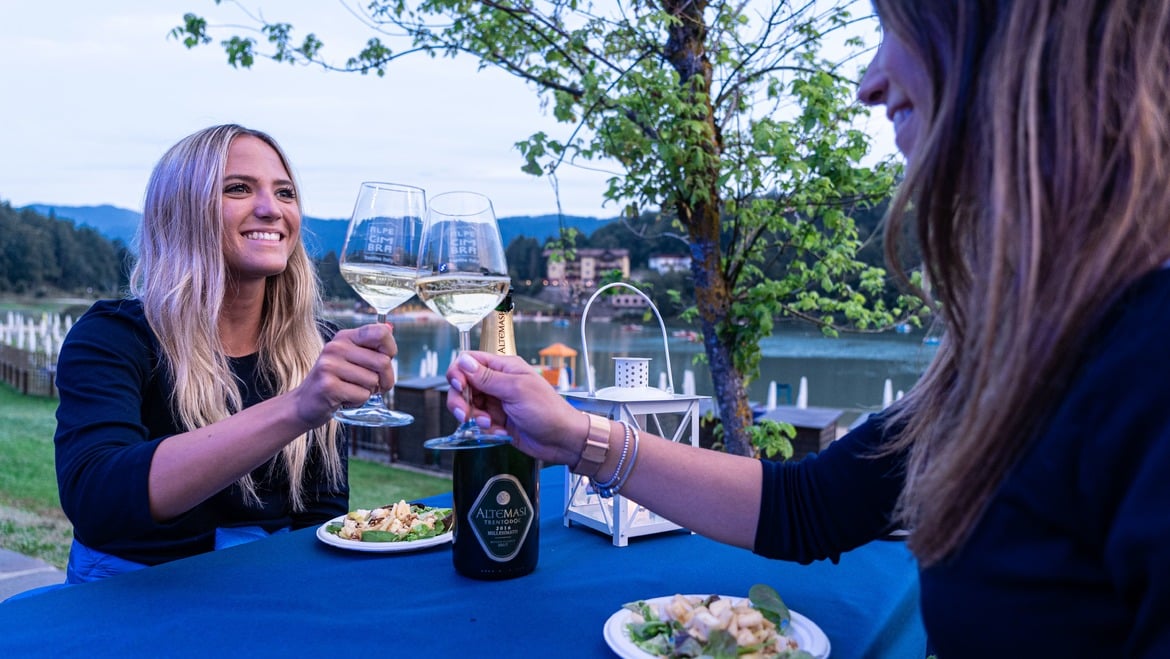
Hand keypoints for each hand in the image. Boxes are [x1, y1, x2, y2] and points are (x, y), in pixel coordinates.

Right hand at [293, 323, 397, 426]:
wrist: (305, 403)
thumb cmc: (334, 381)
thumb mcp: (351, 359)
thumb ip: (370, 346)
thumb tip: (390, 328)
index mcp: (345, 337)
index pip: (381, 333)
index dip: (391, 349)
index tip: (384, 361)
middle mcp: (336, 347)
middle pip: (383, 362)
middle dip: (385, 380)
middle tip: (373, 386)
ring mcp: (330, 365)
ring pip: (373, 381)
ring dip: (367, 392)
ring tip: (350, 390)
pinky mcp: (328, 386)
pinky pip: (362, 395)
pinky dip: (357, 401)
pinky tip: (343, 398)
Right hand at [446, 351, 585, 465]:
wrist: (561, 439)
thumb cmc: (547, 410)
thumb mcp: (516, 390)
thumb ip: (487, 377)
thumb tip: (463, 361)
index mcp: (504, 367)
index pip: (469, 361)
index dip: (458, 372)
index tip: (460, 387)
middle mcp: (498, 382)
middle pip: (463, 385)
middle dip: (461, 401)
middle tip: (465, 415)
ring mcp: (497, 401)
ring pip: (468, 406)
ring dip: (474, 418)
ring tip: (489, 425)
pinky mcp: (497, 420)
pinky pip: (478, 422)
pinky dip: (485, 430)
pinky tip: (500, 432)